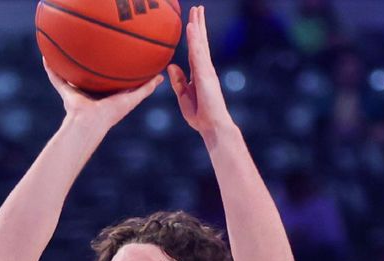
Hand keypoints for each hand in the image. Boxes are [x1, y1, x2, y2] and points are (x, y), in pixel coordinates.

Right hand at [43, 59, 163, 132]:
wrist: (90, 122)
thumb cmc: (112, 113)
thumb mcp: (132, 99)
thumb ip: (146, 89)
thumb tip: (161, 77)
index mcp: (105, 96)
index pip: (108, 80)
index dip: (110, 69)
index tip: (113, 56)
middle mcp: (90, 93)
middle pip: (89, 76)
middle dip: (89, 65)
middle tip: (91, 47)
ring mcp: (77, 93)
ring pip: (71, 76)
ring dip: (68, 64)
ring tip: (66, 48)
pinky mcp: (66, 92)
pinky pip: (56, 78)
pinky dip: (50, 69)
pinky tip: (46, 56)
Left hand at [167, 6, 234, 140]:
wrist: (212, 126)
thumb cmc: (200, 116)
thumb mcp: (183, 96)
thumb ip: (178, 81)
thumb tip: (171, 66)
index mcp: (199, 74)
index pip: (196, 50)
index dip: (195, 36)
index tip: (192, 22)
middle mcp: (205, 69)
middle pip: (201, 42)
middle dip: (199, 24)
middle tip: (197, 8)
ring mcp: (206, 70)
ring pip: (201, 44)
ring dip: (198, 26)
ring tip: (196, 10)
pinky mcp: (205, 74)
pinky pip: (198, 54)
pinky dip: (194, 40)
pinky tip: (191, 28)